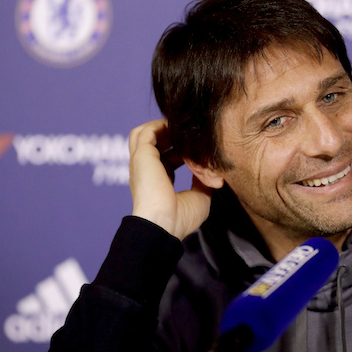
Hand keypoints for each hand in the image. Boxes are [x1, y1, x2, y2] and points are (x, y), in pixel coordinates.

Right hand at [128, 119, 211, 239]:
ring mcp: (141, 163)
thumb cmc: (180, 218)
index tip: (199, 148)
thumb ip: (202, 181)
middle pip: (152, 143)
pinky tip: (177, 129)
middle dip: (169, 134)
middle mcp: (147, 171)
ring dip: (161, 127)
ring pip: (143, 134)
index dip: (181, 150)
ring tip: (180, 128)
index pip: (166, 158)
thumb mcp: (199, 197)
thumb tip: (210, 171)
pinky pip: (146, 132)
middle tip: (189, 134)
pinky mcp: (141, 156)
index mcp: (158, 181)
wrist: (164, 225)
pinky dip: (160, 125)